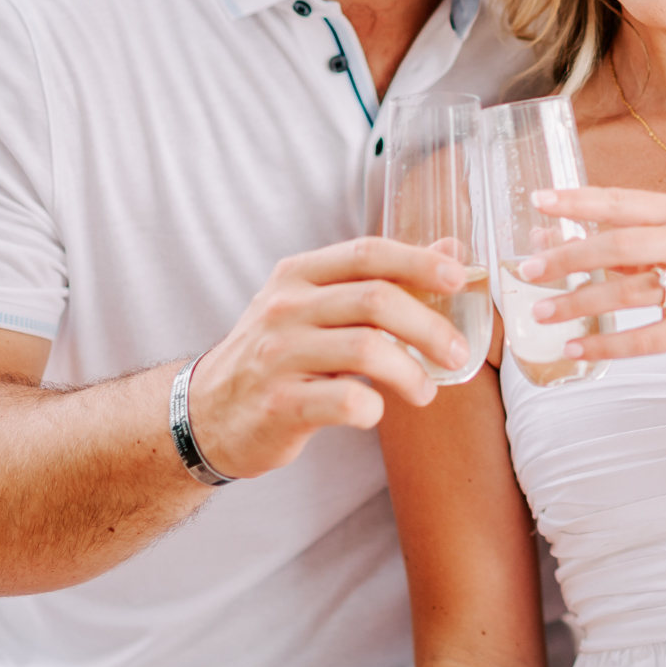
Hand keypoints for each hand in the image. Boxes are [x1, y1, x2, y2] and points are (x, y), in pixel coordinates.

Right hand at [187, 238, 471, 479]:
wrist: (206, 414)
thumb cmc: (277, 356)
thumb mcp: (317, 305)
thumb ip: (380, 278)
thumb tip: (451, 252)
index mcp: (298, 275)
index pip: (367, 253)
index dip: (418, 262)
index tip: (460, 279)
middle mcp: (285, 308)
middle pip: (375, 300)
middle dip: (430, 326)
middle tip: (457, 353)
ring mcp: (278, 355)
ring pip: (366, 349)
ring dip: (411, 373)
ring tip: (426, 392)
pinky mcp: (278, 404)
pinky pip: (344, 401)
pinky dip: (373, 408)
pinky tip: (376, 413)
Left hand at [517, 187, 665, 375]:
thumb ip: (616, 242)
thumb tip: (547, 239)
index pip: (621, 202)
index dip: (577, 201)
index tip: (538, 202)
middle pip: (619, 245)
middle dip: (567, 258)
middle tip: (528, 269)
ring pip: (626, 293)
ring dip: (577, 304)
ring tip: (541, 311)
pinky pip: (643, 338)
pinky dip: (604, 344)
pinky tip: (575, 347)